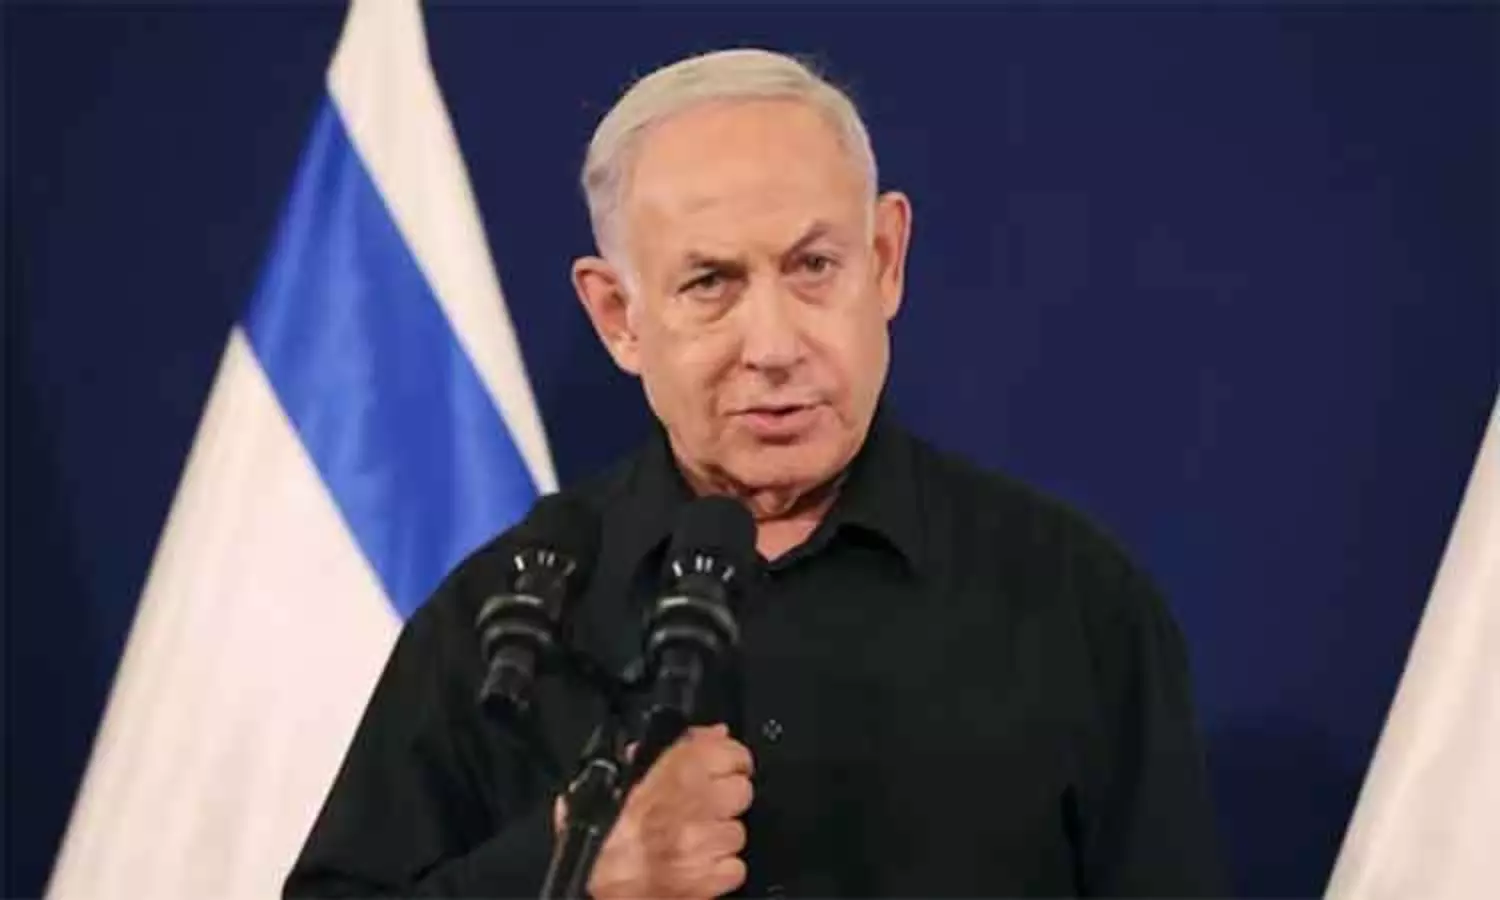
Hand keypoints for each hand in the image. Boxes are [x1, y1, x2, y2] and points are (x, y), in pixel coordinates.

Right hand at [574, 723, 753, 898]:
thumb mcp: (628, 775)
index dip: (732, 760)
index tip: (728, 767)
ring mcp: (705, 841)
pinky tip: (696, 864)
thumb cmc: (604, 831)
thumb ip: (677, 748)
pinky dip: (720, 870)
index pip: (730, 752)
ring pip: (738, 832)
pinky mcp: (709, 877)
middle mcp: (696, 802)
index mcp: (677, 770)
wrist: (595, 878)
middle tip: (704, 809)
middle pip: (742, 792)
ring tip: (690, 840)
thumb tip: (713, 733)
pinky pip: (735, 868)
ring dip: (719, 838)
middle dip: (726, 801)